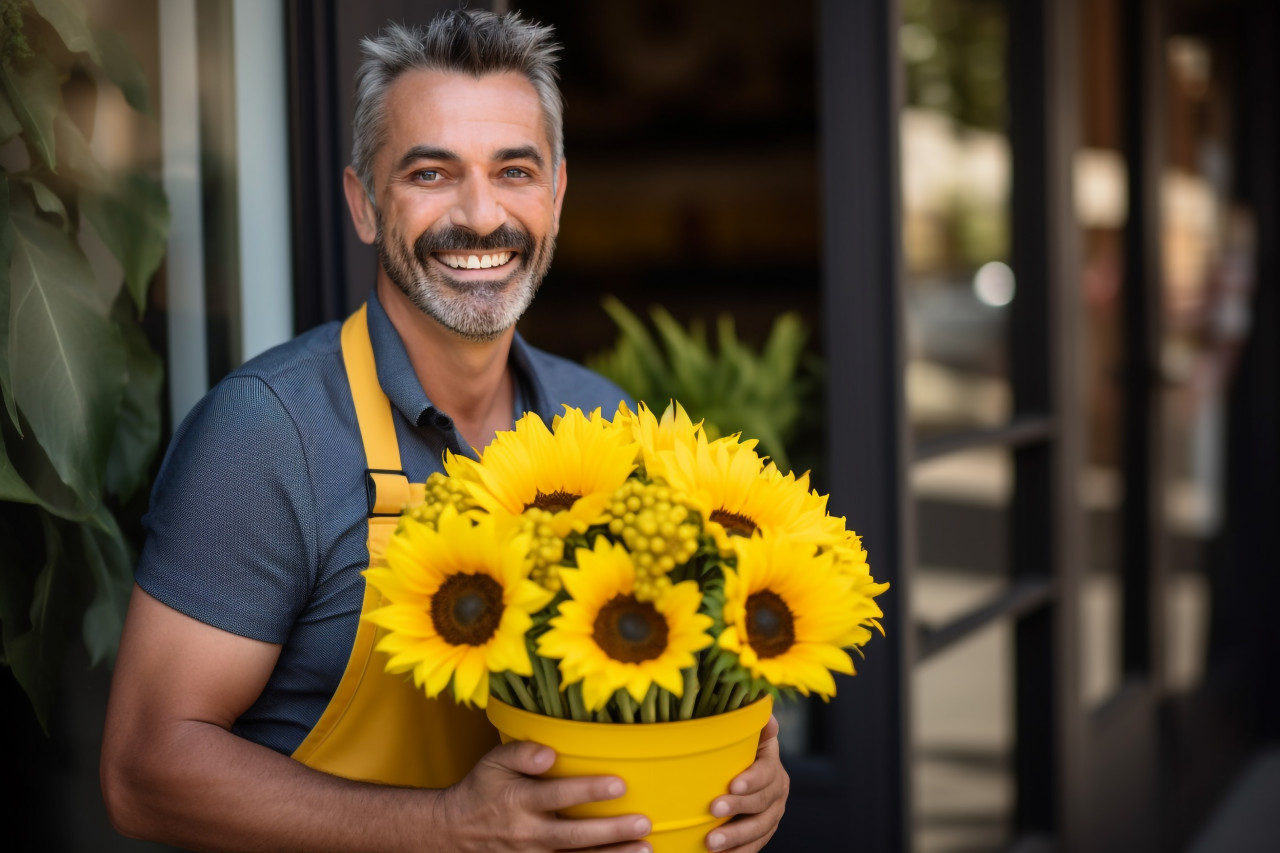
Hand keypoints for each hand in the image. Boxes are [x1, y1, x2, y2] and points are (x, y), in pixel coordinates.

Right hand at [436, 740, 652, 851]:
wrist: (454, 832)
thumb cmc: (482, 790)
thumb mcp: (493, 763)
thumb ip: (521, 753)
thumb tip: (549, 753)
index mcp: (519, 802)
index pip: (558, 795)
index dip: (589, 791)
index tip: (620, 784)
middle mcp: (528, 834)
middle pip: (574, 836)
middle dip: (611, 831)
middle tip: (642, 822)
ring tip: (644, 849)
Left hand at [704, 715, 788, 851]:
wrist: (748, 777)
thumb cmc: (740, 753)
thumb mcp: (748, 737)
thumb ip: (755, 726)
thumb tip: (767, 713)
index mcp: (772, 768)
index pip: (766, 774)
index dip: (751, 780)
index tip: (732, 784)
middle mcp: (777, 793)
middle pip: (761, 804)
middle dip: (738, 808)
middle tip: (713, 810)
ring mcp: (772, 816)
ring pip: (759, 829)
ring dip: (736, 838)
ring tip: (711, 843)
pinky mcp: (763, 833)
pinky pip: (755, 846)